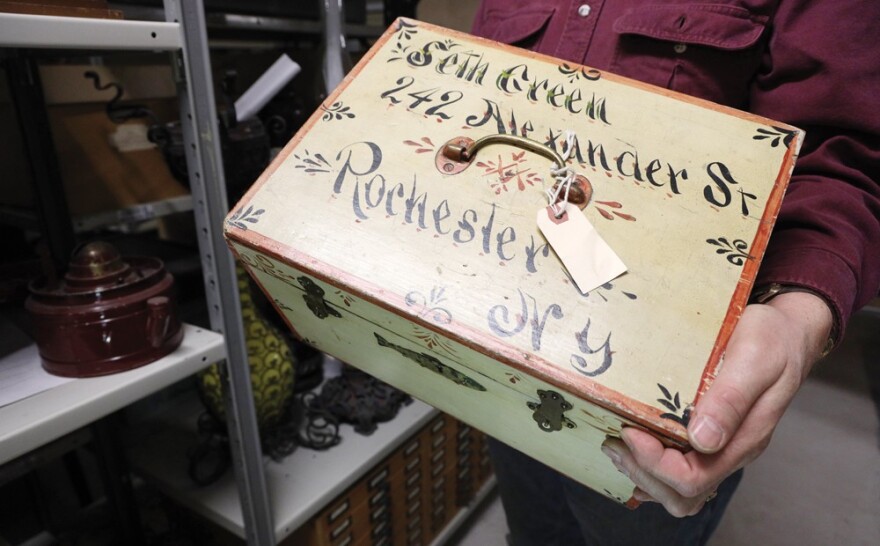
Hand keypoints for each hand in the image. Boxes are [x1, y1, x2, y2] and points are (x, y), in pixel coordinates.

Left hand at [601, 291, 832, 516]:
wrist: (789, 331)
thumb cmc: (773, 340)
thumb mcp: (755, 359)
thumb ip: (732, 399)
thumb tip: (703, 440)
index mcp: (743, 439)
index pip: (694, 478)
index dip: (656, 463)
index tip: (630, 431)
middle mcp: (730, 450)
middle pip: (683, 493)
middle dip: (643, 473)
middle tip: (615, 441)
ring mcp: (719, 445)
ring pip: (678, 488)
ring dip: (643, 473)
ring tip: (616, 445)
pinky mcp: (707, 434)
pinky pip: (677, 468)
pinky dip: (648, 466)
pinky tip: (629, 448)